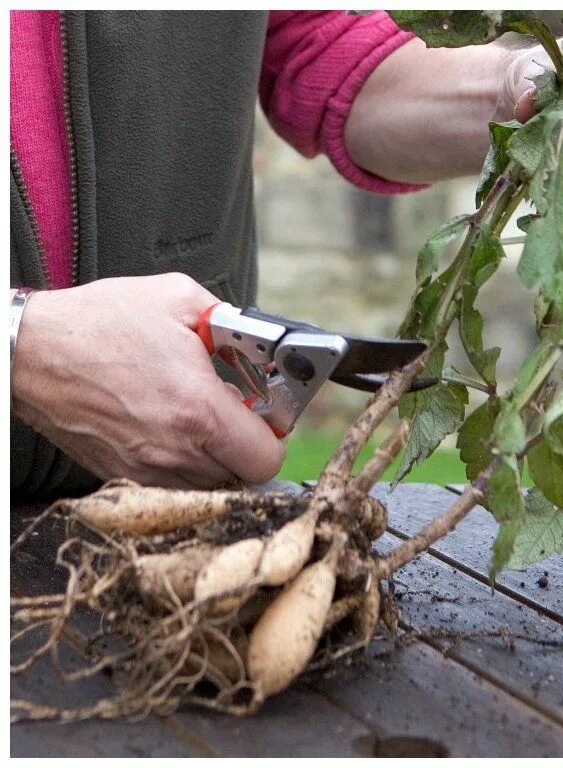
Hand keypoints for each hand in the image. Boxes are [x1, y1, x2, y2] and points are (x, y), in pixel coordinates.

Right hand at [12, 274, 285, 487]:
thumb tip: (261, 340)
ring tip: (199, 421)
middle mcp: (174, 449)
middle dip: (247, 446)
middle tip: (235, 415)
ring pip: (208, 486)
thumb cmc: (98, 322)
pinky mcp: (120, 476)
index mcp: (197, 409)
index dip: (274, 438)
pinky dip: (181, 465)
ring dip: (216, 458)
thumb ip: (231, 322)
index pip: (266, 458)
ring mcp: (145, 468)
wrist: (28, 350)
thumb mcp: (178, 299)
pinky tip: (170, 431)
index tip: (266, 416)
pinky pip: (171, 486)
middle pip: (241, 477)